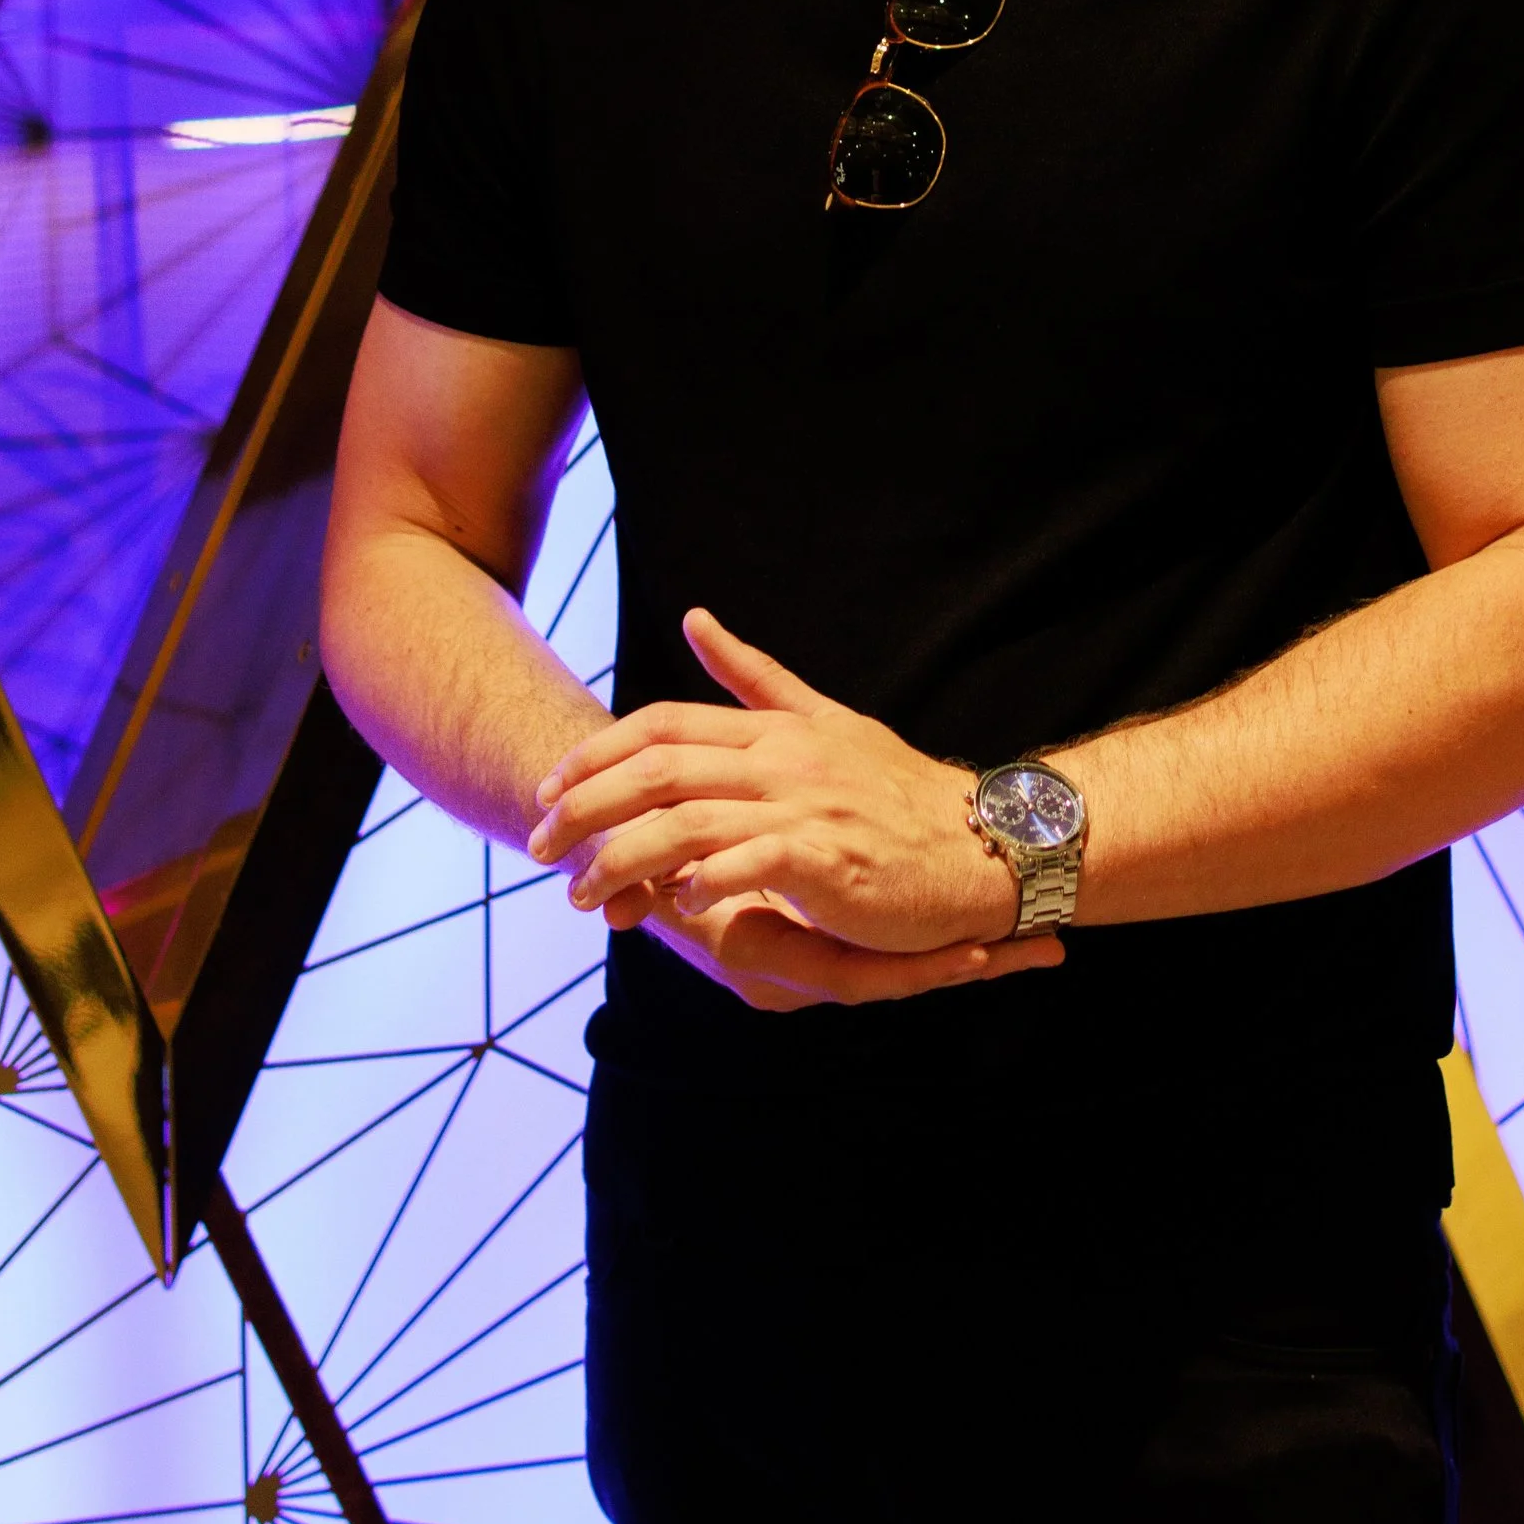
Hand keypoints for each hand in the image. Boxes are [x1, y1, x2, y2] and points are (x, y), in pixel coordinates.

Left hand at [529, 608, 1043, 972]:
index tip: (551, 786)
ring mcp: (804, 808)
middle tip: (541, 843)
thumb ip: (755, 677)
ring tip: (585, 893)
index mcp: (776, 728)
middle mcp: (782, 759)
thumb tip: (695, 619)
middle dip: (585, 805)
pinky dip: (701, 884)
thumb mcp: (825, 720)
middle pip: (657, 769)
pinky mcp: (826, 861)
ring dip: (622, 859)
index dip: (599, 754)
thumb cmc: (900, 793)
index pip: (664, 725)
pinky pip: (746, 867)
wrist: (983, 844)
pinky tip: (673, 904)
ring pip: (685, 822)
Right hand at [634, 885, 1057, 1011]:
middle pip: (901, 978)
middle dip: (968, 965)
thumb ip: (653, 900)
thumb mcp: (661, 897)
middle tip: (1046, 950)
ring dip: (974, 957)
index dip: (922, 968)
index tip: (984, 956)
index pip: (864, 979)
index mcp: (775, 970)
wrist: (635, 860)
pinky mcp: (842, 944)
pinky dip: (948, 948)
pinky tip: (1007, 940)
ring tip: (1047, 946)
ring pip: (910, 968)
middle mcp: (807, 978)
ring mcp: (827, 964)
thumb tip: (615, 906)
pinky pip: (904, 953)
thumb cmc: (656, 878)